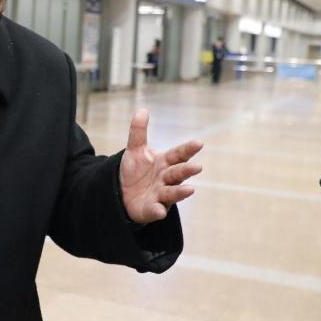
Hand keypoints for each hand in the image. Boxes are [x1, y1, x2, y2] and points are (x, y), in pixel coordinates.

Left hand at [119, 109, 202, 223]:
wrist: (121, 192)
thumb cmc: (135, 170)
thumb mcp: (134, 150)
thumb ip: (138, 131)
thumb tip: (143, 109)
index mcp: (165, 162)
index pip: (178, 154)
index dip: (188, 149)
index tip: (198, 142)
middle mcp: (166, 179)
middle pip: (178, 173)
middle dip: (187, 170)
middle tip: (197, 167)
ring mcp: (160, 195)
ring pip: (172, 193)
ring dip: (180, 192)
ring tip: (190, 189)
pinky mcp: (151, 209)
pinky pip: (156, 211)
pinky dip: (158, 211)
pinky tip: (160, 211)